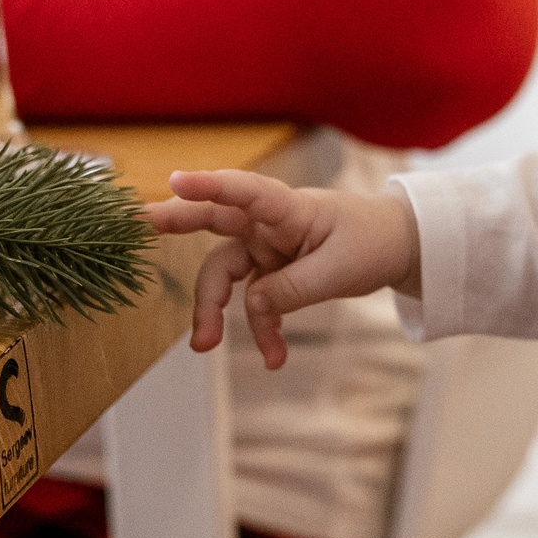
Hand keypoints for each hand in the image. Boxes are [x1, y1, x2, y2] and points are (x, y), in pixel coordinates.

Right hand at [144, 170, 419, 370]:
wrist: (398, 247)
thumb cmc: (372, 243)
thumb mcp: (339, 271)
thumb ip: (293, 289)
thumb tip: (251, 306)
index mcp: (289, 210)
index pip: (245, 192)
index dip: (210, 185)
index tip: (176, 181)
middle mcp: (269, 225)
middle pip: (215, 222)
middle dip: (177, 223)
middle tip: (139, 224)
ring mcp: (267, 248)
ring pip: (225, 275)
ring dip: (216, 312)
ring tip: (206, 348)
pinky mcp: (274, 273)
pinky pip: (255, 303)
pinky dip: (263, 330)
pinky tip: (275, 357)